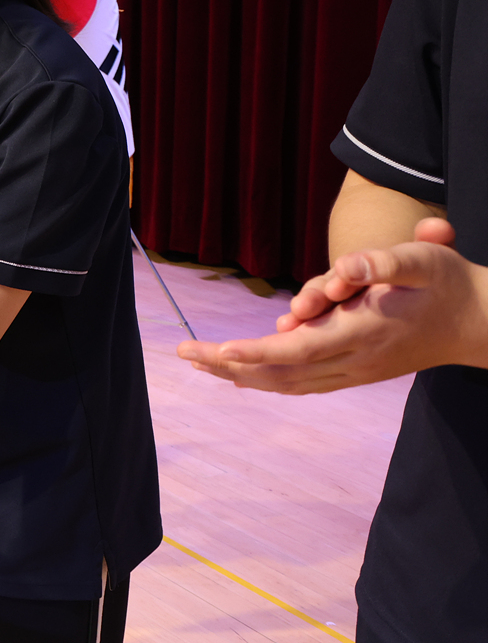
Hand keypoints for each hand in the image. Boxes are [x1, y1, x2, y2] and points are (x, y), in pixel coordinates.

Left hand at [176, 225, 487, 393]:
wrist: (479, 322)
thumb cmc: (447, 283)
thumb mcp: (424, 259)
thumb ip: (384, 261)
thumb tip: (344, 267)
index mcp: (365, 331)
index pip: (300, 350)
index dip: (258, 352)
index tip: (220, 350)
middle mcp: (355, 359)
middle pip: (282, 371)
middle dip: (230, 364)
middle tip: (183, 352)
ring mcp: (355, 371)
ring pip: (288, 382)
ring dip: (242, 374)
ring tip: (198, 362)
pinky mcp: (355, 372)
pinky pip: (302, 383)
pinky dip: (266, 378)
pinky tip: (239, 373)